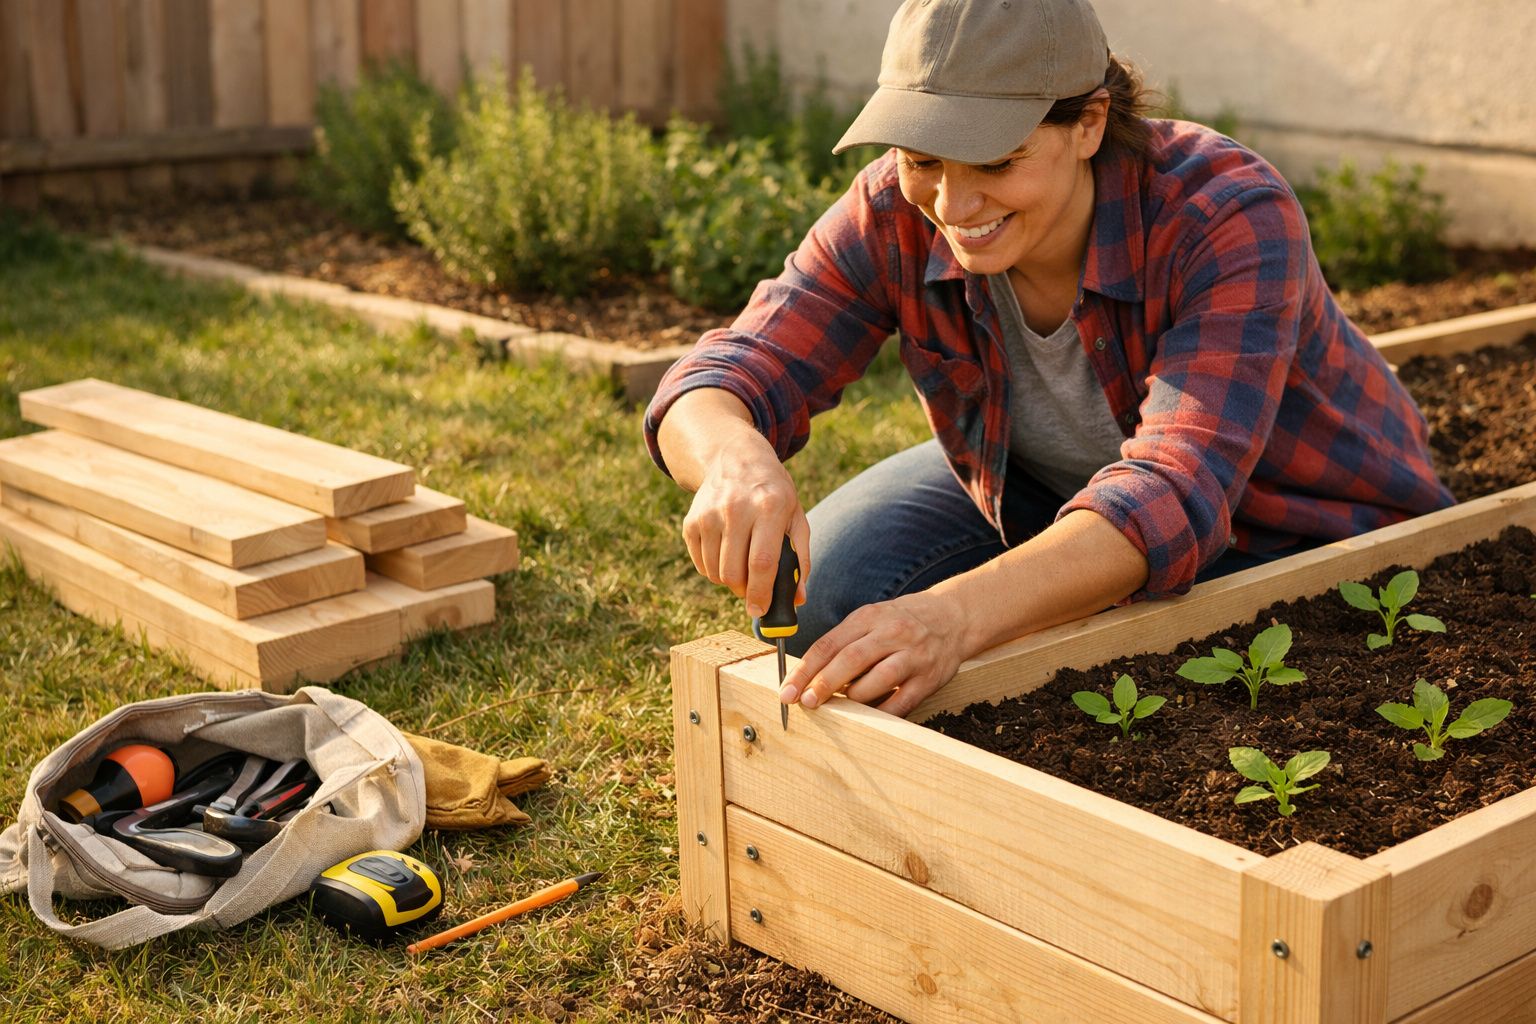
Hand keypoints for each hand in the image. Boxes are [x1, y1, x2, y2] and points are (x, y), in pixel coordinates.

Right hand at [682, 442, 808, 615]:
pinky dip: (714, 570)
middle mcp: (735, 509)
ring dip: (730, 581)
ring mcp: (708, 514)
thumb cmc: (773, 493)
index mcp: (769, 507)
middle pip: (734, 572)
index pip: (762, 562)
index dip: (761, 592)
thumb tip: (797, 599)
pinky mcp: (691, 521)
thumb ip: (801, 558)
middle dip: (745, 590)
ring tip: (742, 565)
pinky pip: (701, 564)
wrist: (735, 457)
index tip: (761, 610)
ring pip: (715, 573)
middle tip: (754, 588)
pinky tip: (727, 553)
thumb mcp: (795, 516)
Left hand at [779, 590, 968, 717]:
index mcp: (869, 617)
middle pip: (851, 660)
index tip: (788, 689)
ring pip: (877, 681)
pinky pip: (901, 702)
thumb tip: (808, 675)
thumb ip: (843, 642)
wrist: (954, 617)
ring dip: (852, 699)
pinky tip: (866, 719)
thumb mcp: (871, 618)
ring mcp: (913, 656)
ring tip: (837, 709)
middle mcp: (892, 634)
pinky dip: (880, 714)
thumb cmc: (902, 621)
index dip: (805, 669)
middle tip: (805, 702)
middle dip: (823, 684)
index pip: (829, 644)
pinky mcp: (929, 679)